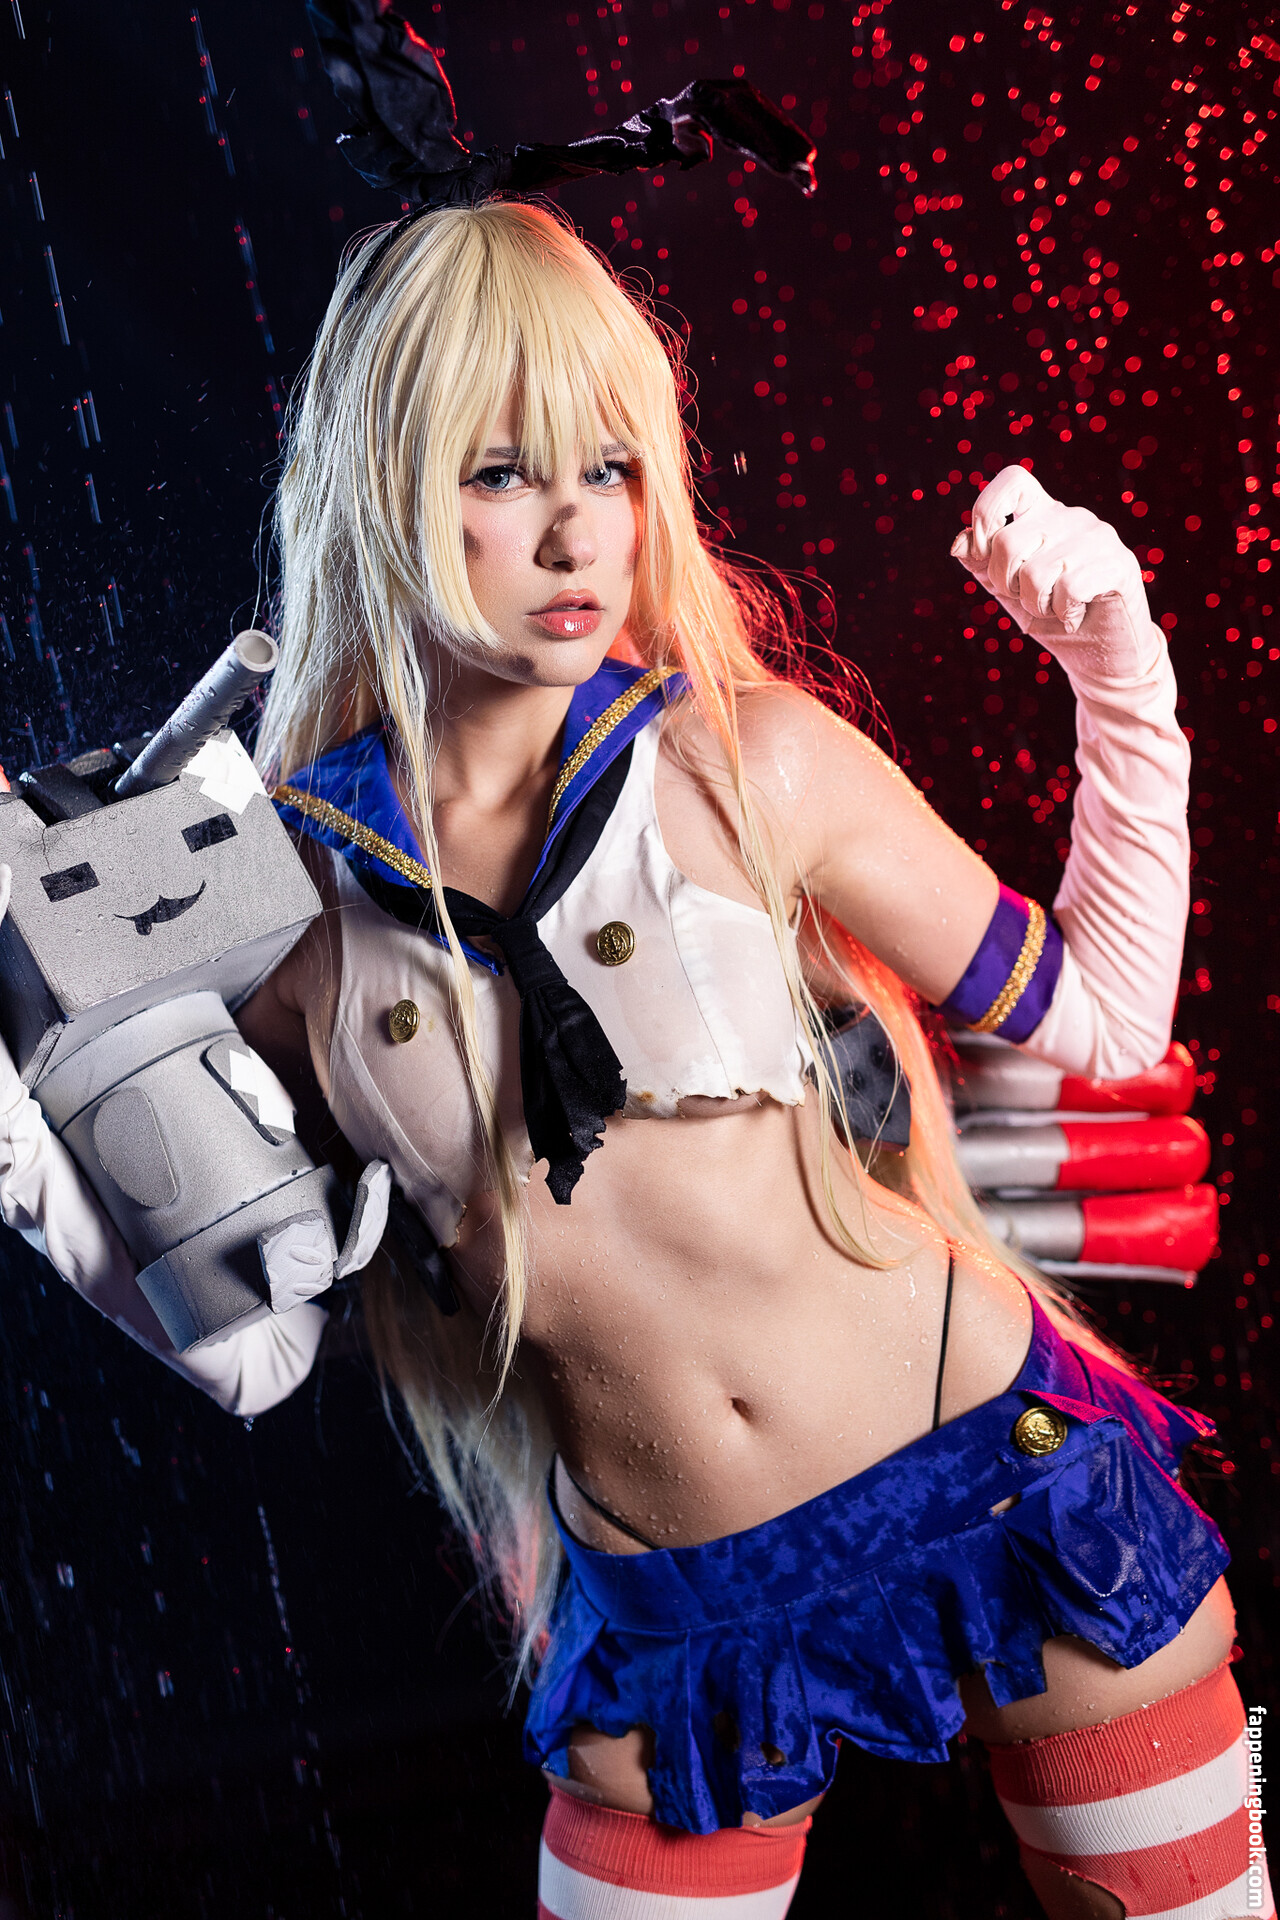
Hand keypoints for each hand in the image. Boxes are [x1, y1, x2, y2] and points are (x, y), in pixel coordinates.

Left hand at [951, 465, 1159, 678]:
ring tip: (1056, 608)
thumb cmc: (1049, 615)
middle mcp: (1071, 517)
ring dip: (1037, 605)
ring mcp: (1098, 537)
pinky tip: (1075, 616)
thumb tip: (959, 542)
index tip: (985, 554)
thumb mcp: (1006, 589)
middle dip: (1006, 584)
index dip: (986, 514)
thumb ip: (980, 562)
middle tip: (1030, 597)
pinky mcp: (1119, 564)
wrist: (1098, 652)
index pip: (1013, 480)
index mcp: (1043, 513)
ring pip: (1035, 573)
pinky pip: (1069, 589)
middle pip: (1008, 542)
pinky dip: (1063, 613)